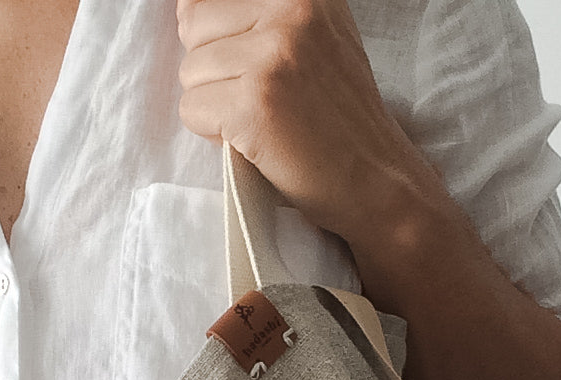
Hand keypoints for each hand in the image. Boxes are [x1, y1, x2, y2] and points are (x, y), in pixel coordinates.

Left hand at [175, 0, 441, 241]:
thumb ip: (261, 15)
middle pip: (193, 26)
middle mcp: (292, 8)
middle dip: (214, 71)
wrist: (376, 182)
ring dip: (215, 106)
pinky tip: (258, 141)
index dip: (216, 38)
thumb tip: (184, 8)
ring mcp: (274, 54)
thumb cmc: (338, 120)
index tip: (252, 69)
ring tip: (264, 121)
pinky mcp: (256, 101)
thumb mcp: (314, 39)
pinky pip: (192, 110)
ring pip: (189, 72)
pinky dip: (214, 136)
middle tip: (264, 99)